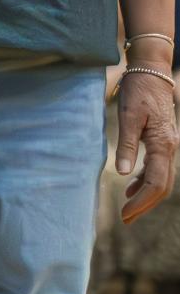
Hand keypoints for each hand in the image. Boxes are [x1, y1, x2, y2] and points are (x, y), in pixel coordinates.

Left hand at [117, 68, 177, 222]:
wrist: (152, 73)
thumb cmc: (138, 91)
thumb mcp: (128, 116)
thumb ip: (126, 145)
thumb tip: (123, 174)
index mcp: (163, 145)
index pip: (155, 183)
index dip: (141, 202)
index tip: (125, 214)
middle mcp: (170, 148)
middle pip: (162, 186)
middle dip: (145, 205)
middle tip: (126, 220)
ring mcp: (168, 145)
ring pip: (161, 179)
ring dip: (146, 195)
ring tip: (128, 209)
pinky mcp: (162, 141)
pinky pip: (158, 168)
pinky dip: (145, 180)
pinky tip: (131, 187)